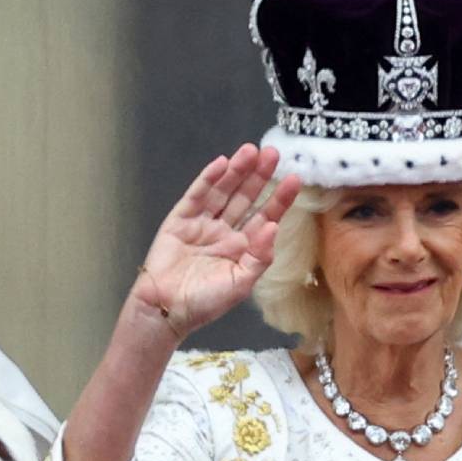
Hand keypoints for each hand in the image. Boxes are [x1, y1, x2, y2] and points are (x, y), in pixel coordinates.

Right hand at [131, 144, 300, 338]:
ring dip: (237, 171)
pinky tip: (221, 164)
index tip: (294, 179)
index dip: (279, 198)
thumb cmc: (204, 303)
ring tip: (251, 151)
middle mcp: (225, 231)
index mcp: (242, 247)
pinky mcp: (180, 220)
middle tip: (273, 153)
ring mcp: (202, 223)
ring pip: (223, 192)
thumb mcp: (241, 284)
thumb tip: (272, 227)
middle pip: (246, 197)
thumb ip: (259, 257)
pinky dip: (208, 179)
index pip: (265, 216)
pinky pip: (196, 196)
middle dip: (260, 176)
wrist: (166, 309)